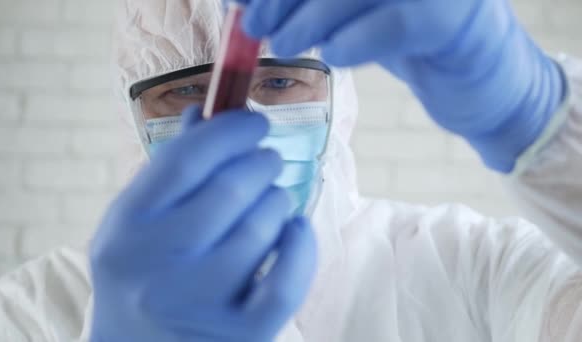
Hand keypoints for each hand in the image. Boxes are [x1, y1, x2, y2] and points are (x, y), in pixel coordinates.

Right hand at [89, 107, 316, 341]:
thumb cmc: (142, 270)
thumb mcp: (139, 218)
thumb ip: (171, 167)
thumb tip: (209, 112)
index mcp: (127, 226)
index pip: (186, 161)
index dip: (229, 132)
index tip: (255, 122)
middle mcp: (156, 266)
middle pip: (229, 191)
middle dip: (261, 163)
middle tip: (267, 160)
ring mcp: (197, 304)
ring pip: (261, 231)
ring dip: (277, 201)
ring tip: (272, 198)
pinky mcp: (238, 334)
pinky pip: (286, 284)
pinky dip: (301, 247)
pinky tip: (295, 230)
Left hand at [239, 0, 565, 171]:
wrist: (484, 81)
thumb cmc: (412, 41)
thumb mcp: (357, 11)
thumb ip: (311, 3)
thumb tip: (244, 2)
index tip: (241, 0)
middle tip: (254, 24)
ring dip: (309, 18)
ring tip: (281, 44)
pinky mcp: (458, 21)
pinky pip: (396, 23)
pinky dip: (354, 40)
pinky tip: (332, 57)